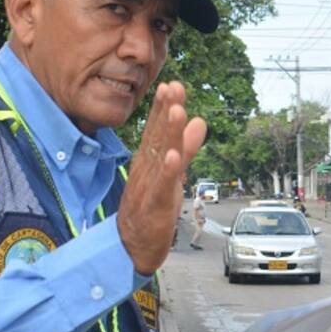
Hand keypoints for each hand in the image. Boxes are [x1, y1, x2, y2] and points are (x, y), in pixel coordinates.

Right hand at [118, 81, 206, 273]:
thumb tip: (199, 121)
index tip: (172, 84)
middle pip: (157, 137)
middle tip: (174, 86)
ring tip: (177, 111)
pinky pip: (161, 187)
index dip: (164, 108)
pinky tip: (172, 157)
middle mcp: (147, 170)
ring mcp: (149, 187)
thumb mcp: (172, 175)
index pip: (157, 130)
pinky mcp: (154, 207)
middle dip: (166, 111)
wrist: (131, 246)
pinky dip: (167, 172)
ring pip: (160, 158)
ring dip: (167, 134)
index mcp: (150, 162)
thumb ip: (186, 149)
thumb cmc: (151, 208)